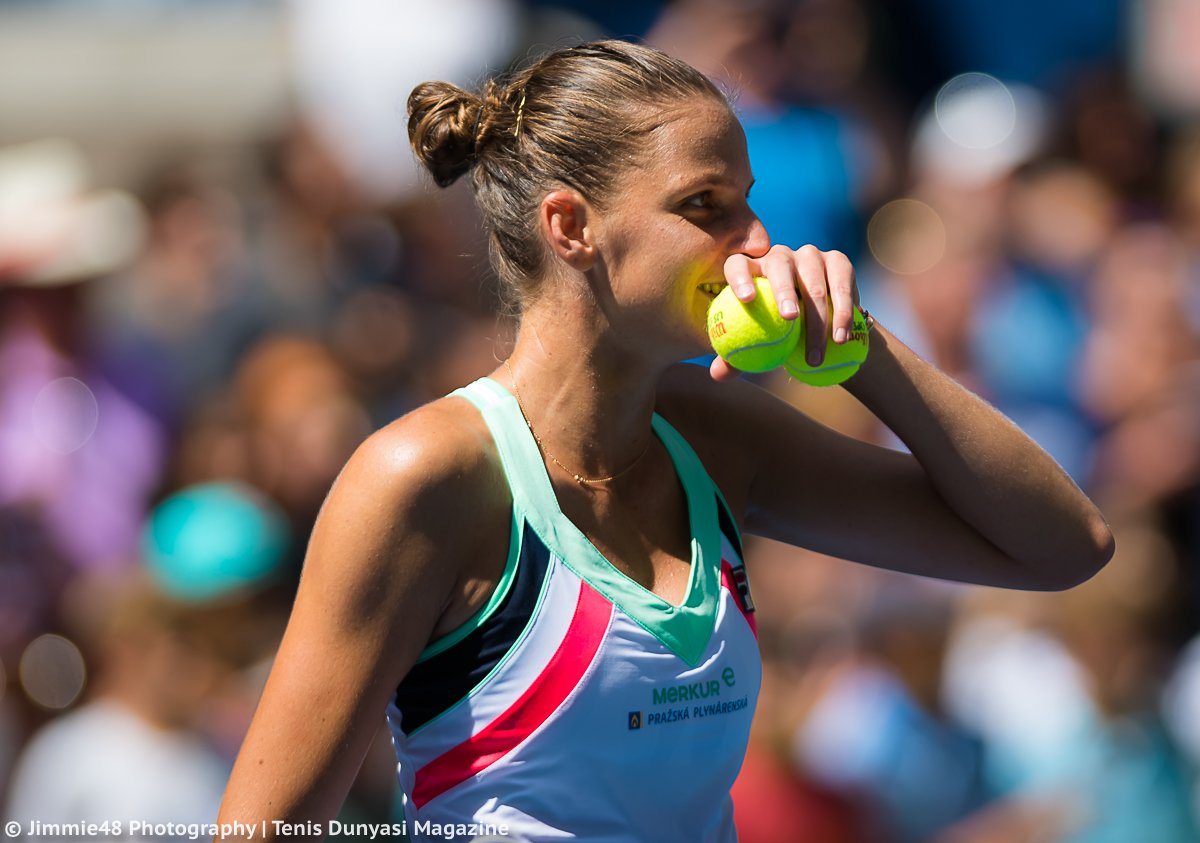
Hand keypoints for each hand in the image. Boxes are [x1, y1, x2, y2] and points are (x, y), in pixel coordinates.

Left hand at [709, 244, 857, 381]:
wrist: (819, 324)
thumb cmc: (777, 335)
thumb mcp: (757, 344)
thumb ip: (735, 357)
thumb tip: (719, 374)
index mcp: (751, 270)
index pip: (737, 265)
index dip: (739, 277)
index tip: (746, 300)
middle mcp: (779, 256)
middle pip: (779, 265)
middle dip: (784, 288)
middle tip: (789, 319)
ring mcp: (810, 256)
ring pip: (813, 281)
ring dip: (819, 315)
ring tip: (817, 348)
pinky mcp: (838, 262)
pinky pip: (841, 284)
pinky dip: (842, 312)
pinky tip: (840, 337)